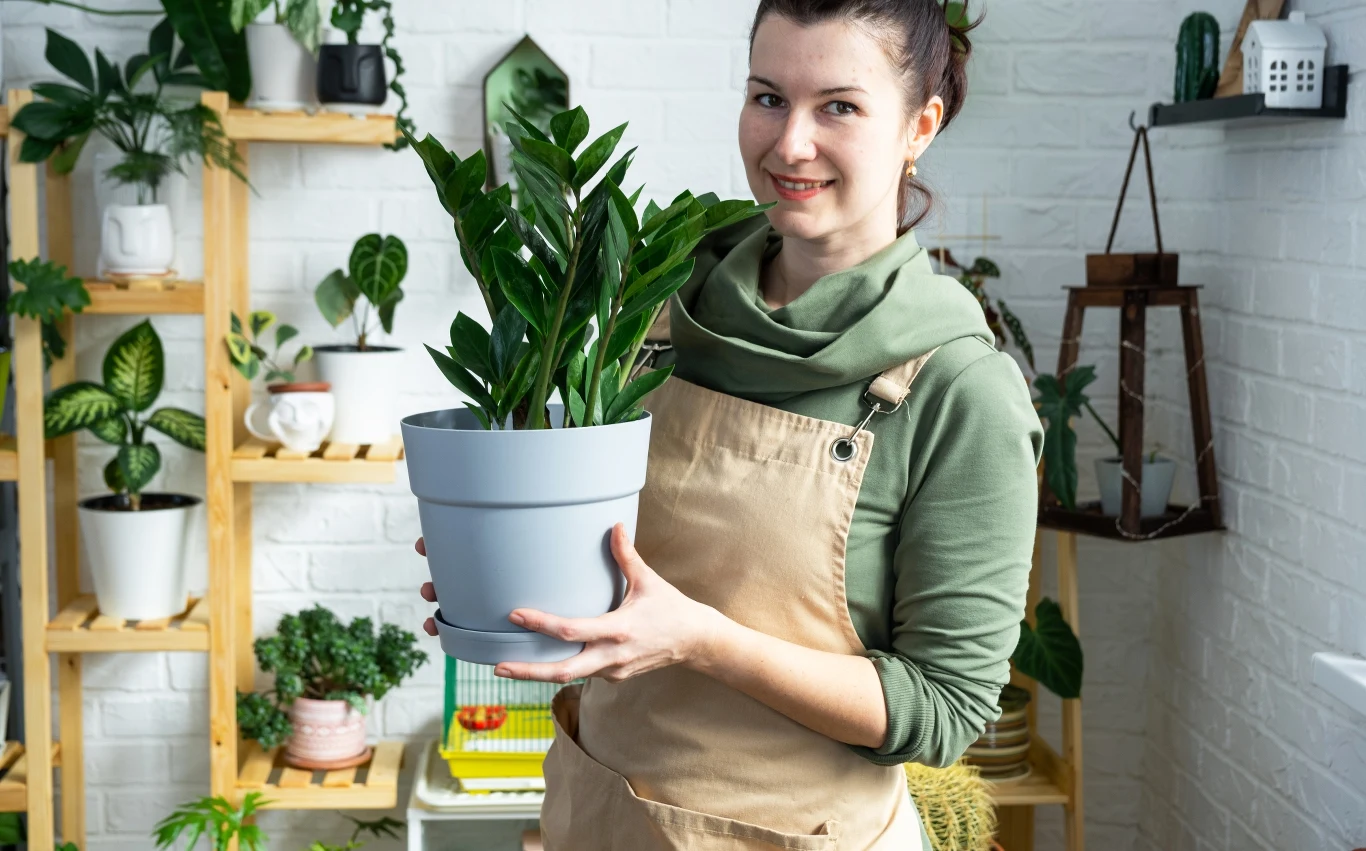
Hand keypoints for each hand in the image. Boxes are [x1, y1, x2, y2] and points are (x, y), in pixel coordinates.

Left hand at [417, 524, 727, 681]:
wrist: (695, 642)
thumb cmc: (671, 609)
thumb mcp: (649, 581)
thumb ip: (627, 555)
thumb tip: (614, 526)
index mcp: (619, 630)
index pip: (572, 630)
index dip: (541, 624)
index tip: (515, 614)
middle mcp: (612, 656)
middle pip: (563, 671)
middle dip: (528, 671)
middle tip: (498, 666)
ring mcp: (613, 671)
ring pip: (570, 676)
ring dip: (539, 673)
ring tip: (507, 666)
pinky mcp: (615, 677)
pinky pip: (584, 673)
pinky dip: (562, 668)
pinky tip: (542, 661)